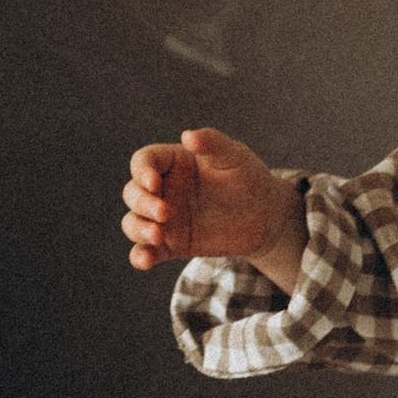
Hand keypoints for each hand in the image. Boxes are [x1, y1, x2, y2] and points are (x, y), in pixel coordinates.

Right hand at [122, 127, 296, 273]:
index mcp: (172, 162)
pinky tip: (146, 261)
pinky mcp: (171, 244)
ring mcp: (164, 219)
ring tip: (158, 235)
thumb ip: (212, 143)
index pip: (143, 161)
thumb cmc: (248, 177)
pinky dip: (139, 257)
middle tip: (165, 213)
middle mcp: (162, 189)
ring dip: (138, 229)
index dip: (141, 171)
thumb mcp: (234, 156)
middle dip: (143, 203)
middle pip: (133, 193)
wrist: (265, 216)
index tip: (153, 182)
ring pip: (133, 223)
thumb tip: (187, 136)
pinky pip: (145, 251)